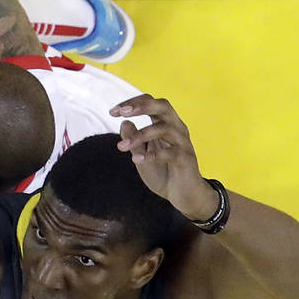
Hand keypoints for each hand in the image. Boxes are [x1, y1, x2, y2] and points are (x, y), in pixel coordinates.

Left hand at [110, 95, 219, 219]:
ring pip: (164, 128)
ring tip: (121, 147)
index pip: (151, 103)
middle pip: (163, 106)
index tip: (112, 112)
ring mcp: (183, 143)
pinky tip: (137, 160)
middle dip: (141, 106)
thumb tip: (124, 122)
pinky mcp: (186, 159)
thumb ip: (134, 139)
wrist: (183, 195)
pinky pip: (170, 152)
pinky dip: (152, 155)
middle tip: (122, 113)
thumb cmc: (163, 172)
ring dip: (140, 135)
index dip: (132, 103)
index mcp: (166, 124)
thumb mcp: (142, 154)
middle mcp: (177, 129)